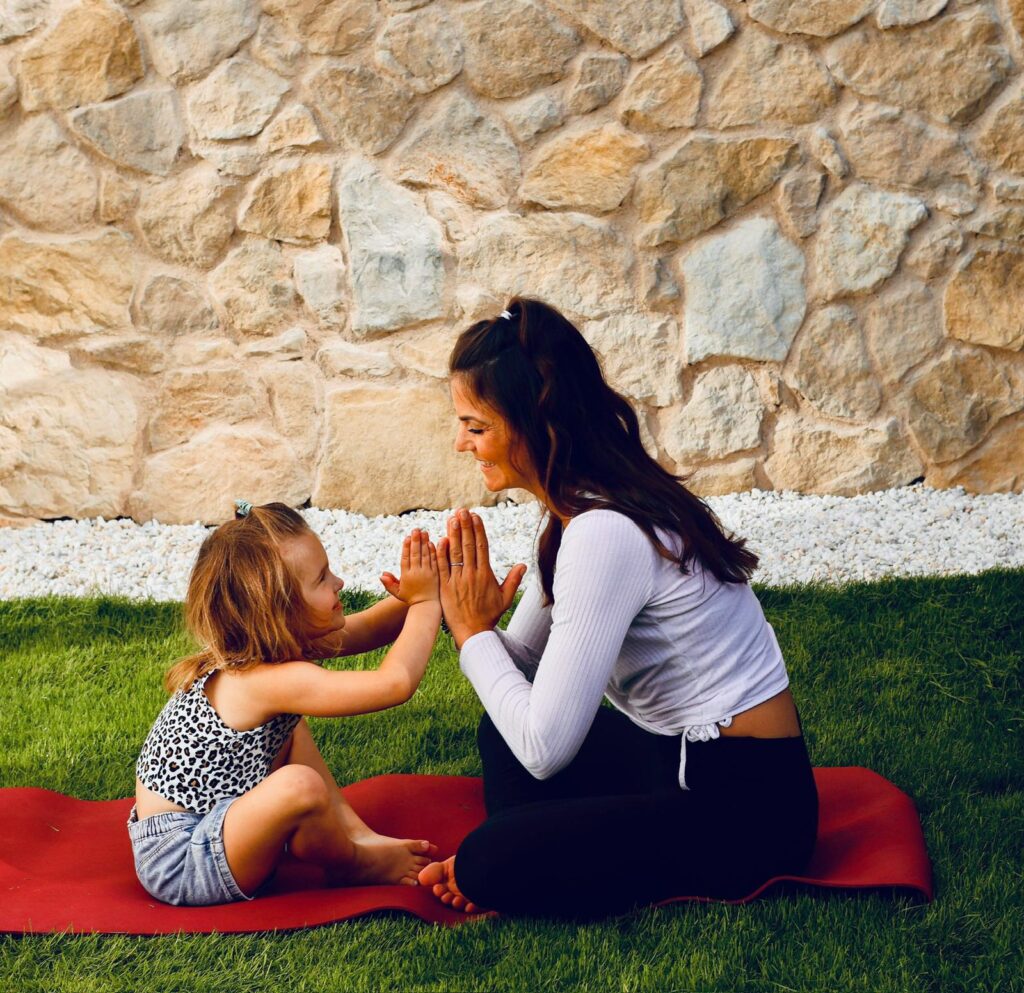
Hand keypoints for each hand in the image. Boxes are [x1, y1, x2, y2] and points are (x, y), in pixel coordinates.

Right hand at [380, 530, 438, 604]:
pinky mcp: (436, 574)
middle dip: (415, 541)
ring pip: (425, 555)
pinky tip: (432, 542)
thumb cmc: (411, 599)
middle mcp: (417, 573)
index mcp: (407, 576)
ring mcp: (427, 573)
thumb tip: (381, 574)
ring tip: (424, 532)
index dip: (406, 547)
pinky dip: (433, 551)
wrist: (426, 606)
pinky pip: (435, 560)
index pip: (405, 558)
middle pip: (415, 554)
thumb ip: (389, 583)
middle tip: (416, 529)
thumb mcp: (398, 593)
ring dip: (424, 542)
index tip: (407, 537)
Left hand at [438, 509, 526, 648]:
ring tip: (452, 519)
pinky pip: (442, 567)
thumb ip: (513, 580)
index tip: (475, 516)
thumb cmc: (489, 615)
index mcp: (486, 574)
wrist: (472, 632)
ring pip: (455, 553)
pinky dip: (441, 553)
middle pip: (468, 545)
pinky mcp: (445, 587)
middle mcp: (471, 574)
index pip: (482, 546)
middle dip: (465, 526)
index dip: (478, 530)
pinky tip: (440, 540)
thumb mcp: (505, 598)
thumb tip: (523, 565)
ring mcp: (457, 580)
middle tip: (462, 511)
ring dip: (453, 534)